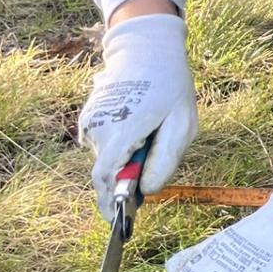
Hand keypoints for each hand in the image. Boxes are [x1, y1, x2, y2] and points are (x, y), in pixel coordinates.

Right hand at [80, 13, 197, 215]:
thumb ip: (165, 159)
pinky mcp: (91, 116)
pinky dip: (121, 144)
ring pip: (107, 157)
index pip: (106, 179)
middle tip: (151, 165)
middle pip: (108, 172)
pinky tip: (140, 124)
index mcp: (120, 132)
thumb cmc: (170, 85)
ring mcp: (91, 122)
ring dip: (126, 158)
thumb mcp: (182, 123)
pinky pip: (106, 142)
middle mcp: (98, 129)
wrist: (146, 47)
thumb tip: (147, 190)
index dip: (111, 205)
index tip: (120, 223)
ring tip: (151, 131)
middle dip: (127, 179)